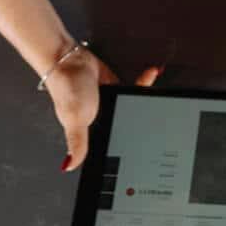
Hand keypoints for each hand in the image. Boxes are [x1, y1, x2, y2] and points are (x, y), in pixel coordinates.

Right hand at [43, 45, 161, 171]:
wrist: (69, 61)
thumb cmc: (68, 90)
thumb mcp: (74, 121)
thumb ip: (76, 143)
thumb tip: (68, 165)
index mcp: (92, 131)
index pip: (114, 144)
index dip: (130, 147)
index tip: (146, 147)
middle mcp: (102, 118)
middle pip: (128, 124)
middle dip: (143, 120)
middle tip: (158, 114)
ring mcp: (109, 102)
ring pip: (133, 106)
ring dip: (144, 98)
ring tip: (156, 92)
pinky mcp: (114, 87)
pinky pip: (132, 88)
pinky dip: (142, 81)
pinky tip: (149, 75)